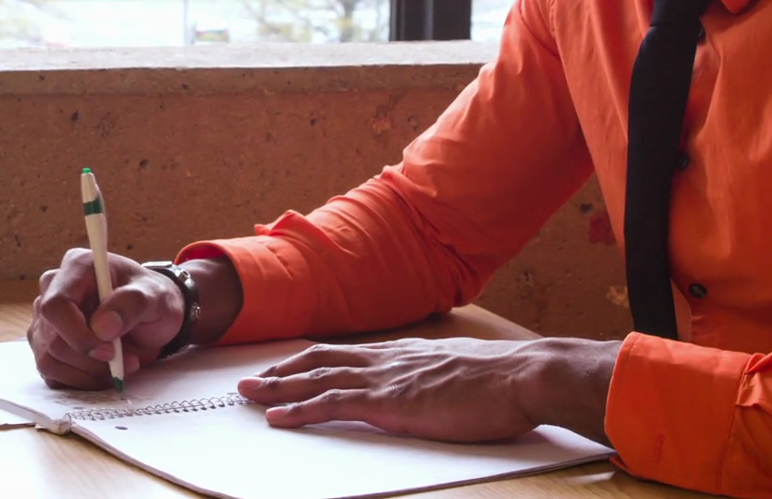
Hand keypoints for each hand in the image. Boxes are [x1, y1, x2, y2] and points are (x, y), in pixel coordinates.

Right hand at [27, 248, 182, 389]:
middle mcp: (54, 289)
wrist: (153, 316)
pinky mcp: (46, 344)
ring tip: (121, 365)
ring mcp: (46, 318)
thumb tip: (102, 327)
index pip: (56, 306)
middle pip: (53, 339)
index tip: (110, 351)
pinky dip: (80, 380)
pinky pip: (51, 373)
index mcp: (78, 267)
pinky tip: (103, 372)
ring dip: (88, 373)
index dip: (78, 335)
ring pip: (49, 360)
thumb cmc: (152, 299)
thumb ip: (132, 305)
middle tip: (128, 361)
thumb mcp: (156, 297)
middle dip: (91, 360)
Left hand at [236, 337, 617, 443]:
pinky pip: (331, 404)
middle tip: (253, 379)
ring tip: (248, 395)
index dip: (314, 360)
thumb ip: (440, 376)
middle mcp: (388, 360)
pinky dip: (299, 410)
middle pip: (321, 361)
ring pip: (316, 380)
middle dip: (283, 371)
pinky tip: (277, 417)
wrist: (522, 376)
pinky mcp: (388, 404)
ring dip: (277, 388)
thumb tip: (437, 385)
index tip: (290, 366)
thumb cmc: (505, 380)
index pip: (348, 354)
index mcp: (405, 354)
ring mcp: (386, 380)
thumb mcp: (464, 372)